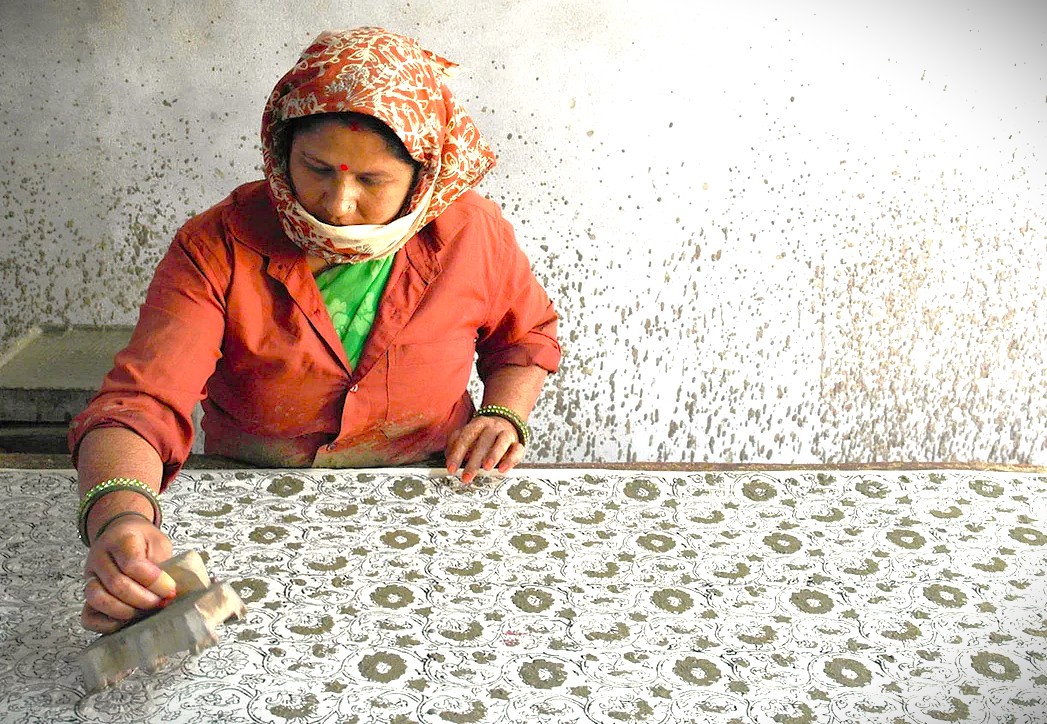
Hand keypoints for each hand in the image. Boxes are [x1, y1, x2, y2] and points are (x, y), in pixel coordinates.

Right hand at [81, 515, 176, 632]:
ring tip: (146, 611)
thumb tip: (167, 591)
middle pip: (117, 584)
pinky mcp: (86, 596)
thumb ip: (162, 563)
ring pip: (98, 599)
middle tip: (161, 602)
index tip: (170, 589)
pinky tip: (126, 622)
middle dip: (144, 599)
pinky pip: (87, 617)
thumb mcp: (158, 543)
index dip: (154, 581)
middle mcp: (99, 558)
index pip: (132, 564)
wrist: (121, 534)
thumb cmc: (142, 541)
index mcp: (120, 539)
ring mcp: (89, 577)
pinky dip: (106, 624)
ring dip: (126, 611)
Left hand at [445, 414, 524, 482]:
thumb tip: (449, 457)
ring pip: (502, 442)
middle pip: (483, 442)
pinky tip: (503, 469)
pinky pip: (517, 450)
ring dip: (493, 455)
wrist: (506, 423)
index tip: (451, 468)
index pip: (465, 437)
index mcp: (477, 424)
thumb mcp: (468, 435)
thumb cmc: (482, 435)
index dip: (457, 453)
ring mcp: (506, 434)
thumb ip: (456, 444)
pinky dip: (511, 460)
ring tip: (486, 468)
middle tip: (466, 477)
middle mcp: (493, 427)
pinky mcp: (517, 443)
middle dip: (473, 461)